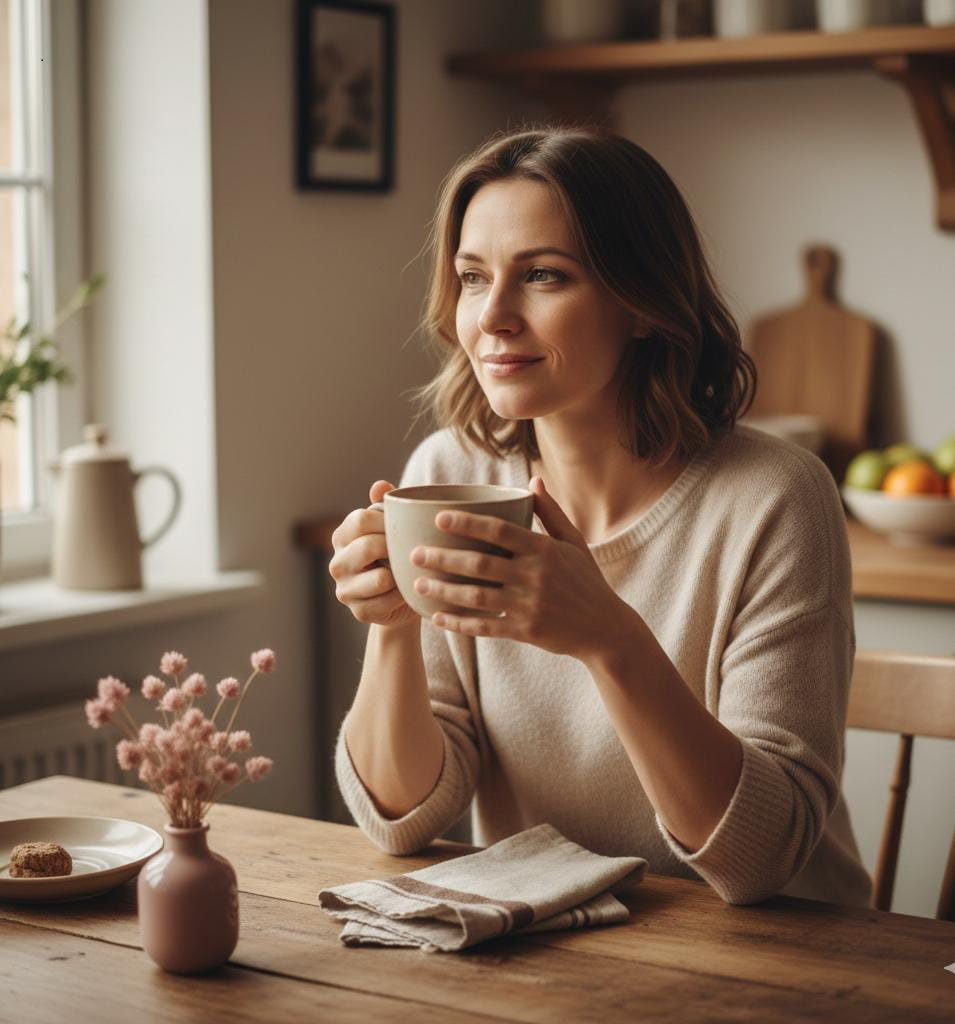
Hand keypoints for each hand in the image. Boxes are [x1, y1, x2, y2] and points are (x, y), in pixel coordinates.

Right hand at [328, 479, 419, 630]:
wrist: (403, 597)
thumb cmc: (398, 555)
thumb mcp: (392, 528)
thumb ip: (386, 506)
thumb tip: (380, 485)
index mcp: (342, 536)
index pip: (360, 519)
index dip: (387, 521)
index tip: (404, 527)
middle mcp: (336, 563)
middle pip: (368, 546)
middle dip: (394, 548)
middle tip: (407, 552)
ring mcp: (344, 590)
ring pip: (380, 578)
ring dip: (400, 575)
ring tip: (405, 573)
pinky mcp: (359, 612)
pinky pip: (389, 601)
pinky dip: (402, 596)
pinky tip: (403, 593)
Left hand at [410, 476, 633, 660]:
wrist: (606, 629)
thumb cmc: (586, 580)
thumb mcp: (574, 543)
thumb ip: (550, 513)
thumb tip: (532, 480)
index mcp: (544, 549)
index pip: (499, 531)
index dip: (467, 523)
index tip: (439, 518)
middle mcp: (535, 576)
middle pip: (480, 564)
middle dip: (443, 558)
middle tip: (414, 553)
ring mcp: (530, 605)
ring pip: (477, 597)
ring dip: (444, 590)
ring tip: (418, 583)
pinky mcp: (526, 631)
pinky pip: (486, 627)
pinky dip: (459, 623)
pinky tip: (437, 618)